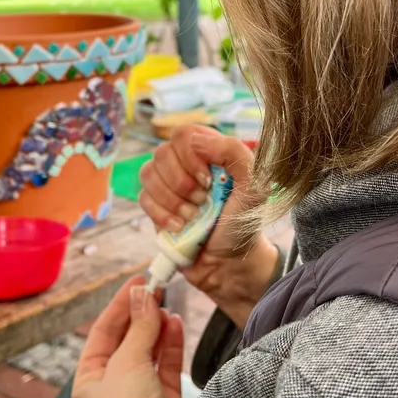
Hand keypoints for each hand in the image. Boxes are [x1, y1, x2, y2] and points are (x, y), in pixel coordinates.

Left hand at [73, 276, 194, 397]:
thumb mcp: (127, 362)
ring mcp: (141, 392)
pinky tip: (175, 324)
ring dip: (156, 327)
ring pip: (149, 350)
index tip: (138, 281)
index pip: (104, 331)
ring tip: (166, 305)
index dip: (120, 304)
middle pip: (127, 339)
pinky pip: (167, 364)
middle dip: (140, 314)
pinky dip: (171, 344)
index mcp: (90, 377)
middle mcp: (114, 384)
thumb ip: (139, 327)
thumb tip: (143, 294)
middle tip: (157, 288)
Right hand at [139, 126, 279, 325]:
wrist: (229, 263)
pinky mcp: (155, 205)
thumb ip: (234, 153)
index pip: (184, 134)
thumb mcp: (254, 186)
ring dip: (172, 200)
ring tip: (192, 217)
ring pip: (148, 174)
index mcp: (210, 151)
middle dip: (182, 183)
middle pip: (162, 153)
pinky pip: (143, 198)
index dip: (190, 156)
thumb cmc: (243, 222)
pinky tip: (179, 227)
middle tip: (203, 202)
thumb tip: (195, 141)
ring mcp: (167, 184)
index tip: (208, 180)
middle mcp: (185, 163)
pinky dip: (161, 214)